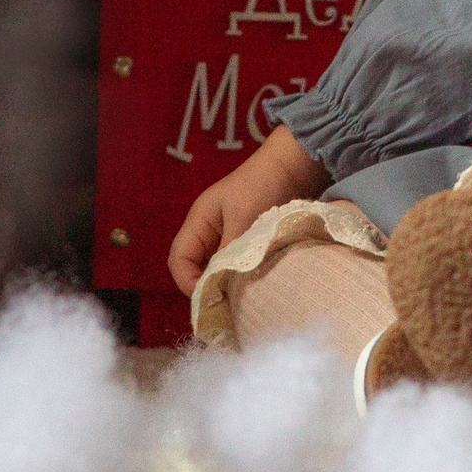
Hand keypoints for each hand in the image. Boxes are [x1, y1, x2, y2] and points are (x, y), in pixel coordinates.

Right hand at [167, 124, 329, 295]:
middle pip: (193, 269)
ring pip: (214, 270)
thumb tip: (220, 285)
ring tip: (241, 299)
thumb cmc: (263, 185)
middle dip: (206, 288)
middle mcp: (207, 232)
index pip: (178, 261)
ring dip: (224, 284)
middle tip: (228, 306)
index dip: (188, 283)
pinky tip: (253, 286)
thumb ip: (229, 252)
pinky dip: (238, 277)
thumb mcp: (243, 219)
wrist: (293, 165)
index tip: (211, 298)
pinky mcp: (244, 241)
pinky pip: (233, 266)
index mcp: (199, 222)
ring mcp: (225, 237)